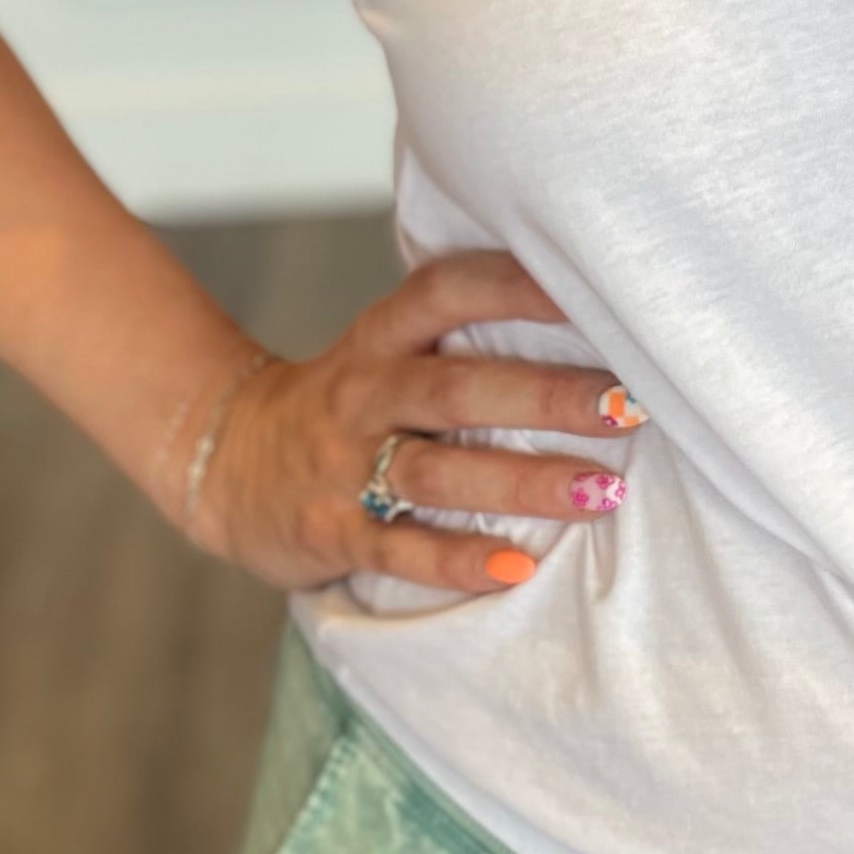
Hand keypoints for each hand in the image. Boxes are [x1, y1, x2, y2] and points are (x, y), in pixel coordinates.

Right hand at [189, 249, 640, 595]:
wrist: (225, 460)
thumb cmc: (346, 402)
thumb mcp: (384, 349)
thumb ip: (460, 333)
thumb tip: (589, 317)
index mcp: (381, 336)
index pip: (446, 291)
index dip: (516, 285)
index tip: (592, 289)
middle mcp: (363, 392)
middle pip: (457, 388)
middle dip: (546, 396)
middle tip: (628, 405)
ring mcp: (342, 464)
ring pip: (436, 471)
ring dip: (522, 482)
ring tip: (601, 492)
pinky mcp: (331, 531)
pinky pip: (398, 549)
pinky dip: (457, 560)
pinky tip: (516, 569)